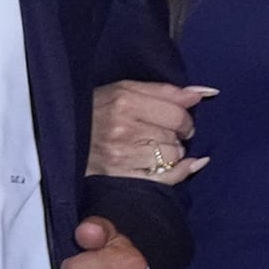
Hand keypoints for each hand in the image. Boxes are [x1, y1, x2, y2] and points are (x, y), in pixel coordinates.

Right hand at [87, 81, 213, 182]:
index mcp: (125, 101)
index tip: (178, 120)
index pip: (178, 113)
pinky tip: (184, 165)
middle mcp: (124, 128)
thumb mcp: (126, 89)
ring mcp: (122, 156)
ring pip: (172, 157)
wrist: (63, 133)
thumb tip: (205, 93)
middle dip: (177, 134)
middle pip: (176, 136)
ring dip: (172, 153)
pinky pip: (164, 178)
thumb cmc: (97, 108)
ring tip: (157, 147)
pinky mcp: (120, 177)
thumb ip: (166, 91)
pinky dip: (179, 172)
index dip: (185, 118)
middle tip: (165, 133)